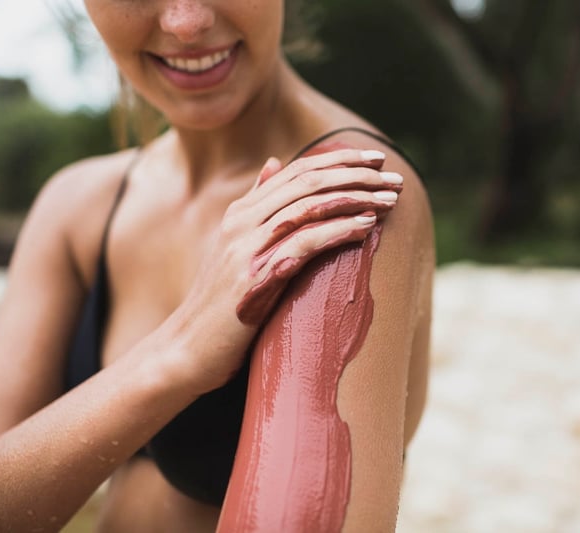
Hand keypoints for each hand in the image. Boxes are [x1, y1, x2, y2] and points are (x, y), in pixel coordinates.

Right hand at [164, 148, 402, 392]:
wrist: (186, 349)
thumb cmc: (218, 303)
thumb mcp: (233, 247)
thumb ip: (255, 206)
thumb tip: (273, 163)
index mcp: (240, 212)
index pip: (297, 171)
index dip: (340, 160)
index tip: (376, 160)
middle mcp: (242, 223)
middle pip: (308, 183)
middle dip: (356, 175)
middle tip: (393, 178)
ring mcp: (246, 250)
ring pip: (309, 208)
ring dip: (355, 200)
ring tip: (390, 200)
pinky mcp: (255, 279)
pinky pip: (303, 244)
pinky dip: (338, 231)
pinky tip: (366, 228)